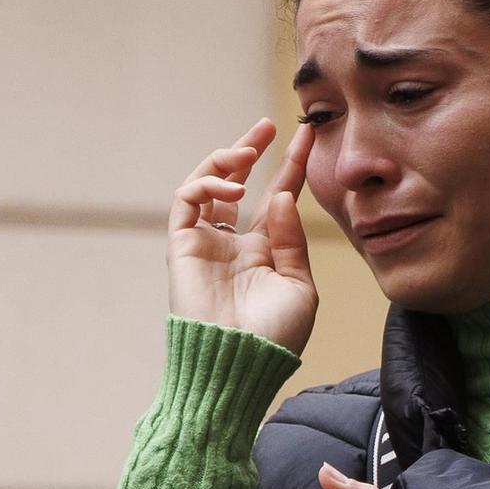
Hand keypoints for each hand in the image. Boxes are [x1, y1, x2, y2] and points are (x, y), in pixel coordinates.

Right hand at [168, 118, 316, 355]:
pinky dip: (207, 185)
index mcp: (264, 253)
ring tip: (247, 152)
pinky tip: (232, 189)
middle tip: (268, 125)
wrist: (239, 363)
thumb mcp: (299, 286)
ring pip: (206, 186)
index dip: (290, 165)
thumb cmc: (274, 336)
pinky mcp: (182, 246)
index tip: (307, 136)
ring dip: (225, 161)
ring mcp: (205, 243)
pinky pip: (186, 201)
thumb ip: (291, 239)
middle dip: (249, 150)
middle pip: (236, 183)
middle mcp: (233, 244)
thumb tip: (280, 196)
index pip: (276, 197)